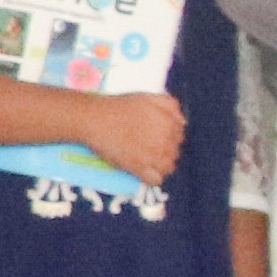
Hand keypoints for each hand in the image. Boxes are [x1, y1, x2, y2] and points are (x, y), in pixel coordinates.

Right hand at [68, 90, 185, 189]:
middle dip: (164, 149)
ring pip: (168, 168)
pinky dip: (151, 177)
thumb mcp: (148, 97)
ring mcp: (153, 157)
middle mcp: (165, 141)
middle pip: (175, 152)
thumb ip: (170, 105)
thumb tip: (182, 120)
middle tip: (147, 144)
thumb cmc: (119, 107)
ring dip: (159, 163)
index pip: (180, 136)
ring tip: (145, 157)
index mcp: (169, 123)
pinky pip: (155, 180)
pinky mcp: (139, 169)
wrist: (95, 119)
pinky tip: (143, 169)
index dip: (168, 135)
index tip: (155, 134)